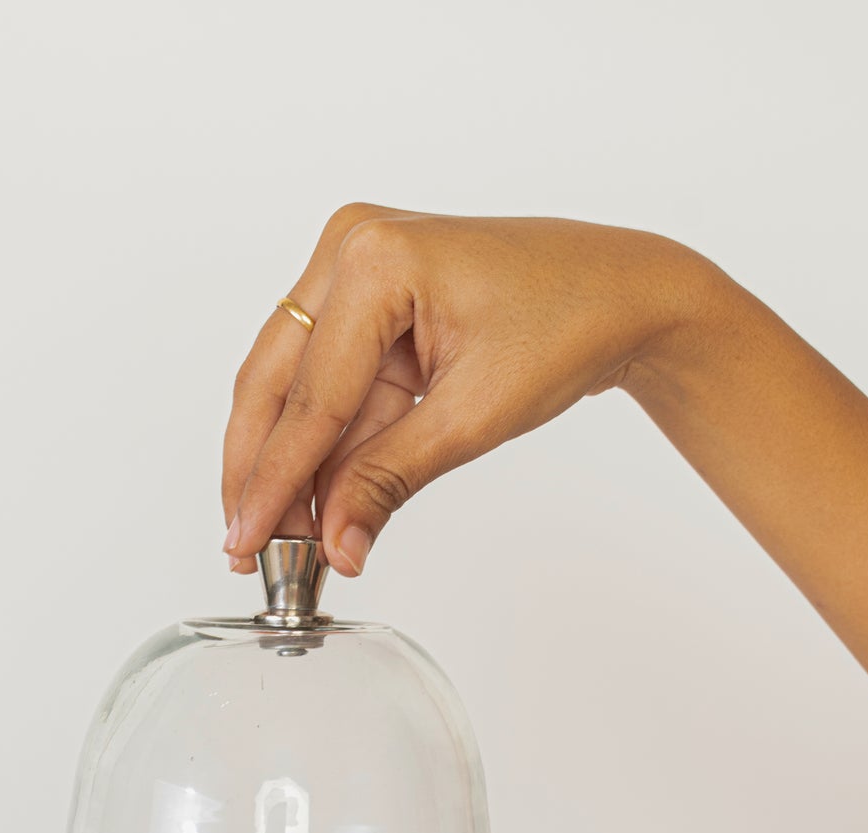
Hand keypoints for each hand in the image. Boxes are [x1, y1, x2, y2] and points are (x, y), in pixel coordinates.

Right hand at [221, 205, 710, 576]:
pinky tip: (310, 500)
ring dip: (285, 465)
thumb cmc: (567, 326)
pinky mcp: (363, 296)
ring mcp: (351, 265)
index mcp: (375, 259)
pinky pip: (324, 381)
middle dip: (262, 475)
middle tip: (248, 550)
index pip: (310, 397)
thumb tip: (335, 547)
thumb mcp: (474, 417)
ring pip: (290, 387)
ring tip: (280, 540)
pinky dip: (321, 444)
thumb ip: (389, 481)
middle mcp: (348, 247)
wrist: (620, 293)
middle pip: (275, 385)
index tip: (247, 543)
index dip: (275, 483)